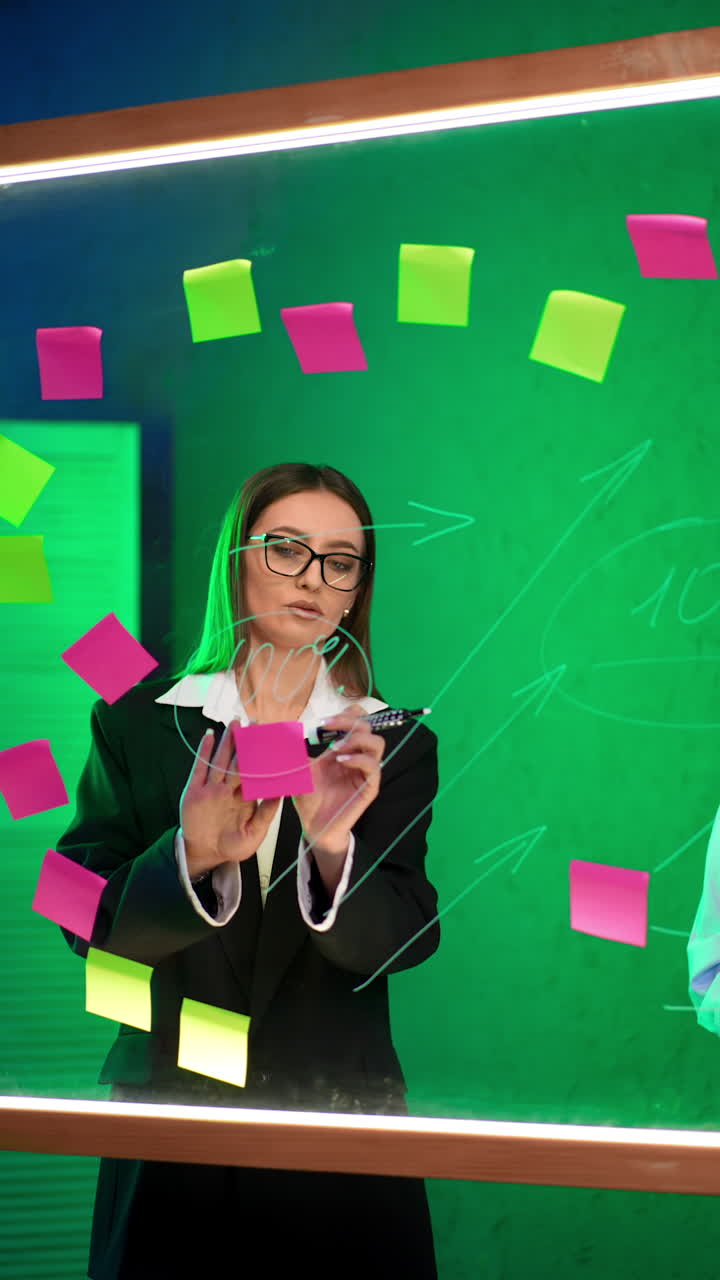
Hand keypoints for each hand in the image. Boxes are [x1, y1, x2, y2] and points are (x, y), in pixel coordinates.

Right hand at [179, 722, 280, 877]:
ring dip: (227, 741)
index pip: (255, 772)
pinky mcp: (194, 791)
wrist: (206, 854)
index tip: (272, 741)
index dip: (262, 757)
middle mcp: (229, 788)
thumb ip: (266, 814)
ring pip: (220, 760)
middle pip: (238, 760)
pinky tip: (209, 736)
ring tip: (234, 723)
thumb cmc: (232, 846)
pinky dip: (203, 752)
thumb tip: (281, 793)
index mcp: (245, 796)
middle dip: (246, 742)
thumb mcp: (254, 833)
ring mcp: (211, 788)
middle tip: (255, 723)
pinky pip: (199, 768)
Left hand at [293, 706, 384, 851]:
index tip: (324, 721)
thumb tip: (280, 729)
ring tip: (336, 747)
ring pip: (377, 744)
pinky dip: (358, 759)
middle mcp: (358, 757)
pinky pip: (373, 767)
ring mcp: (366, 772)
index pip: (357, 720)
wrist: (313, 824)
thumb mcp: (298, 768)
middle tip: (327, 727)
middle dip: (348, 722)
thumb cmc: (308, 796)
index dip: (346, 714)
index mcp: (344, 749)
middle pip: (368, 727)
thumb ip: (294, 749)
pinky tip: (340, 761)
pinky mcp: (370, 787)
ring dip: (356, 740)